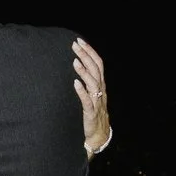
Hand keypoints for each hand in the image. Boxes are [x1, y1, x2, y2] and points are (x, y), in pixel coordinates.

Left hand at [73, 38, 111, 155]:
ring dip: (84, 71)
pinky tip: (75, 83)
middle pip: (96, 69)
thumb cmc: (93, 112)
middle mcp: (100, 90)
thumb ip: (88, 80)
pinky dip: (82, 91)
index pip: (98, 63)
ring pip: (93, 83)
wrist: (99, 135)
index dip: (90, 51)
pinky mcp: (91, 113)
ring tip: (75, 61)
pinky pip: (87, 101)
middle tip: (75, 45)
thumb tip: (78, 63)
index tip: (79, 40)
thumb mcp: (92, 93)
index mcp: (101, 84)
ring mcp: (97, 101)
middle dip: (85, 55)